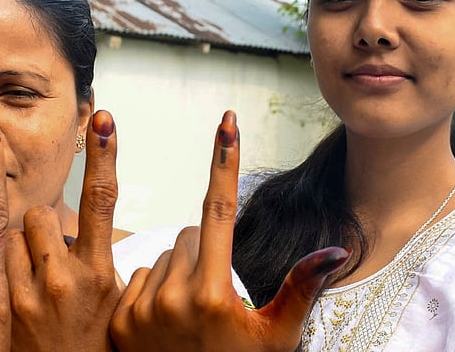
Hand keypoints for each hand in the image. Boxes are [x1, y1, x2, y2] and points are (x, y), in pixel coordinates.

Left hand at [6, 110, 121, 350]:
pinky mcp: (0, 304)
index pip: (103, 200)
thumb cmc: (96, 341)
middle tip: (53, 261)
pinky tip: (18, 299)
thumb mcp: (114, 298)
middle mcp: (64, 278)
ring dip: (23, 249)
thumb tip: (100, 226)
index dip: (105, 156)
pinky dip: (4, 269)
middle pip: (42, 214)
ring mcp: (28, 292)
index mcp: (99, 272)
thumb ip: (106, 259)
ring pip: (14, 235)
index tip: (105, 120)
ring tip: (37, 284)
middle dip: (44, 228)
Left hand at [109, 110, 349, 351]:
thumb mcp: (276, 336)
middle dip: (204, 248)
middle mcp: (174, 296)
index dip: (225, 162)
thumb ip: (301, 288)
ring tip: (188, 313)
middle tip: (215, 291)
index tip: (226, 124)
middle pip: (190, 233)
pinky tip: (163, 320)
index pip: (220, 210)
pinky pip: (136, 277)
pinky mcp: (120, 320)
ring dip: (177, 270)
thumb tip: (335, 251)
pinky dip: (151, 288)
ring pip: (162, 255)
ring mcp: (142, 309)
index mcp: (215, 293)